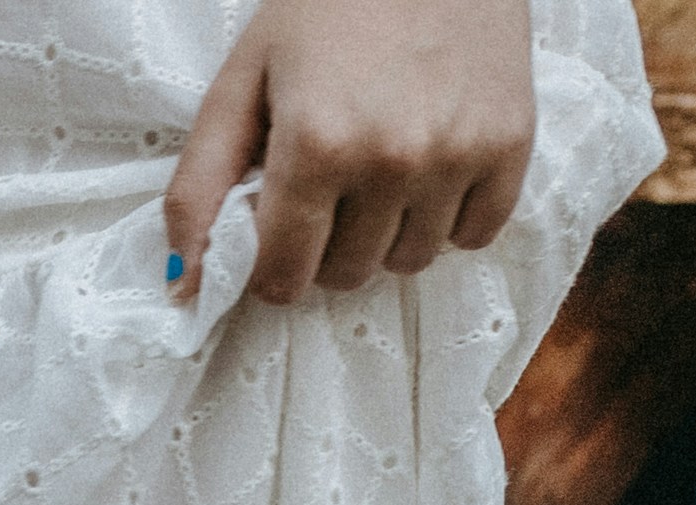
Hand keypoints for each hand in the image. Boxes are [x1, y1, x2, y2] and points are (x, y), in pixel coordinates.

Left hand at [166, 0, 536, 303]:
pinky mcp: (512, 142)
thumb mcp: (241, 84)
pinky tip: (427, 173)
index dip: (270, 268)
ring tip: (376, 174)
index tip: (274, 236)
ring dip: (385, 236)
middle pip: (345, 273)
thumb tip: (184, 285)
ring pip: (409, 261)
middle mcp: (393, 160)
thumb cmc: (325, 7)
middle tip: (326, 189)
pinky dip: (448, 221)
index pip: (284, 276)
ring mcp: (459, 154)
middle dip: (324, 248)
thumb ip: (199, 187)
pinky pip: (476, 234)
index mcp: (318, 146)